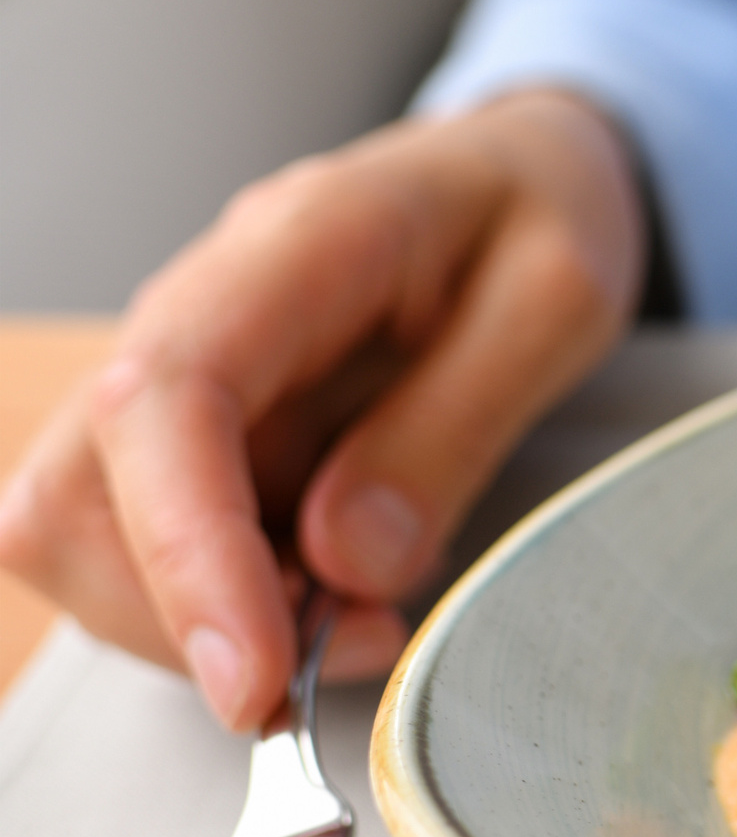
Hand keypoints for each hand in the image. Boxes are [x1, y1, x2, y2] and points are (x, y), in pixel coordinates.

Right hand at [0, 90, 645, 726]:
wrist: (523, 162)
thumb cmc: (544, 212)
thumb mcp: (560, 300)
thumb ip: (459, 423)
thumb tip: (344, 562)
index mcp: (296, 245)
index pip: (166, 398)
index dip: (186, 552)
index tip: (250, 674)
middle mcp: (199, 304)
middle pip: (77, 489)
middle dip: (187, 613)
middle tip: (361, 640)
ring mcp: (184, 368)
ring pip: (86, 531)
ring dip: (201, 616)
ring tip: (361, 615)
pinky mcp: (199, 425)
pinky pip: (155, 536)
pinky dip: (227, 598)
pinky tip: (335, 591)